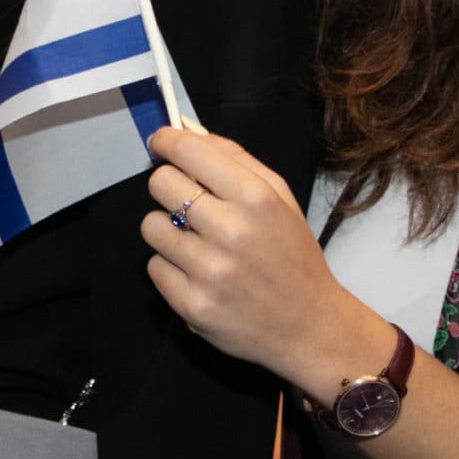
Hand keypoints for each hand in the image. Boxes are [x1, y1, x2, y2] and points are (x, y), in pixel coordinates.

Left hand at [138, 127, 387, 401]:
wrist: (308, 326)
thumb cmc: (292, 256)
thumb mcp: (280, 198)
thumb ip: (236, 160)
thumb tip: (187, 132)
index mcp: (255, 198)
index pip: (188, 152)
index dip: (166, 141)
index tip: (161, 143)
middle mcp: (230, 232)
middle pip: (160, 184)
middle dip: (169, 186)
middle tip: (187, 200)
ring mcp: (208, 272)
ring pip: (150, 226)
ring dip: (167, 229)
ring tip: (196, 242)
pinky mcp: (191, 305)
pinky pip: (154, 267)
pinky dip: (170, 267)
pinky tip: (198, 273)